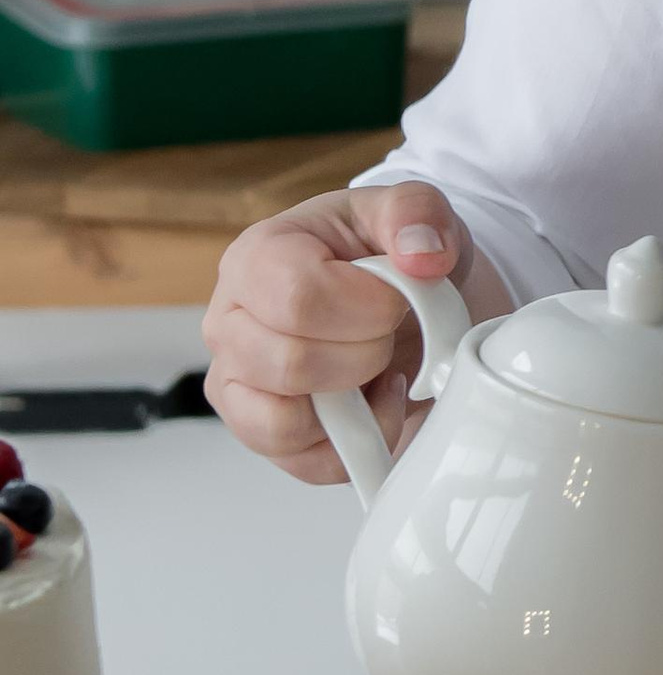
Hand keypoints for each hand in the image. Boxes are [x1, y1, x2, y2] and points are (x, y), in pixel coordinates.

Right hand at [204, 184, 478, 486]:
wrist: (400, 298)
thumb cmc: (388, 255)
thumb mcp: (411, 214)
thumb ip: (418, 213)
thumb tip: (423, 254)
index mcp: (257, 255)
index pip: (298, 299)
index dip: (368, 309)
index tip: (400, 299)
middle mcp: (228, 321)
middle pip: (292, 363)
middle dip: (368, 354)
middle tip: (390, 331)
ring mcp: (236, 382)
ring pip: (285, 422)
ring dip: (356, 400)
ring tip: (377, 365)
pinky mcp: (257, 431)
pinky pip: (303, 461)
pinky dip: (353, 442)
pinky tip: (370, 401)